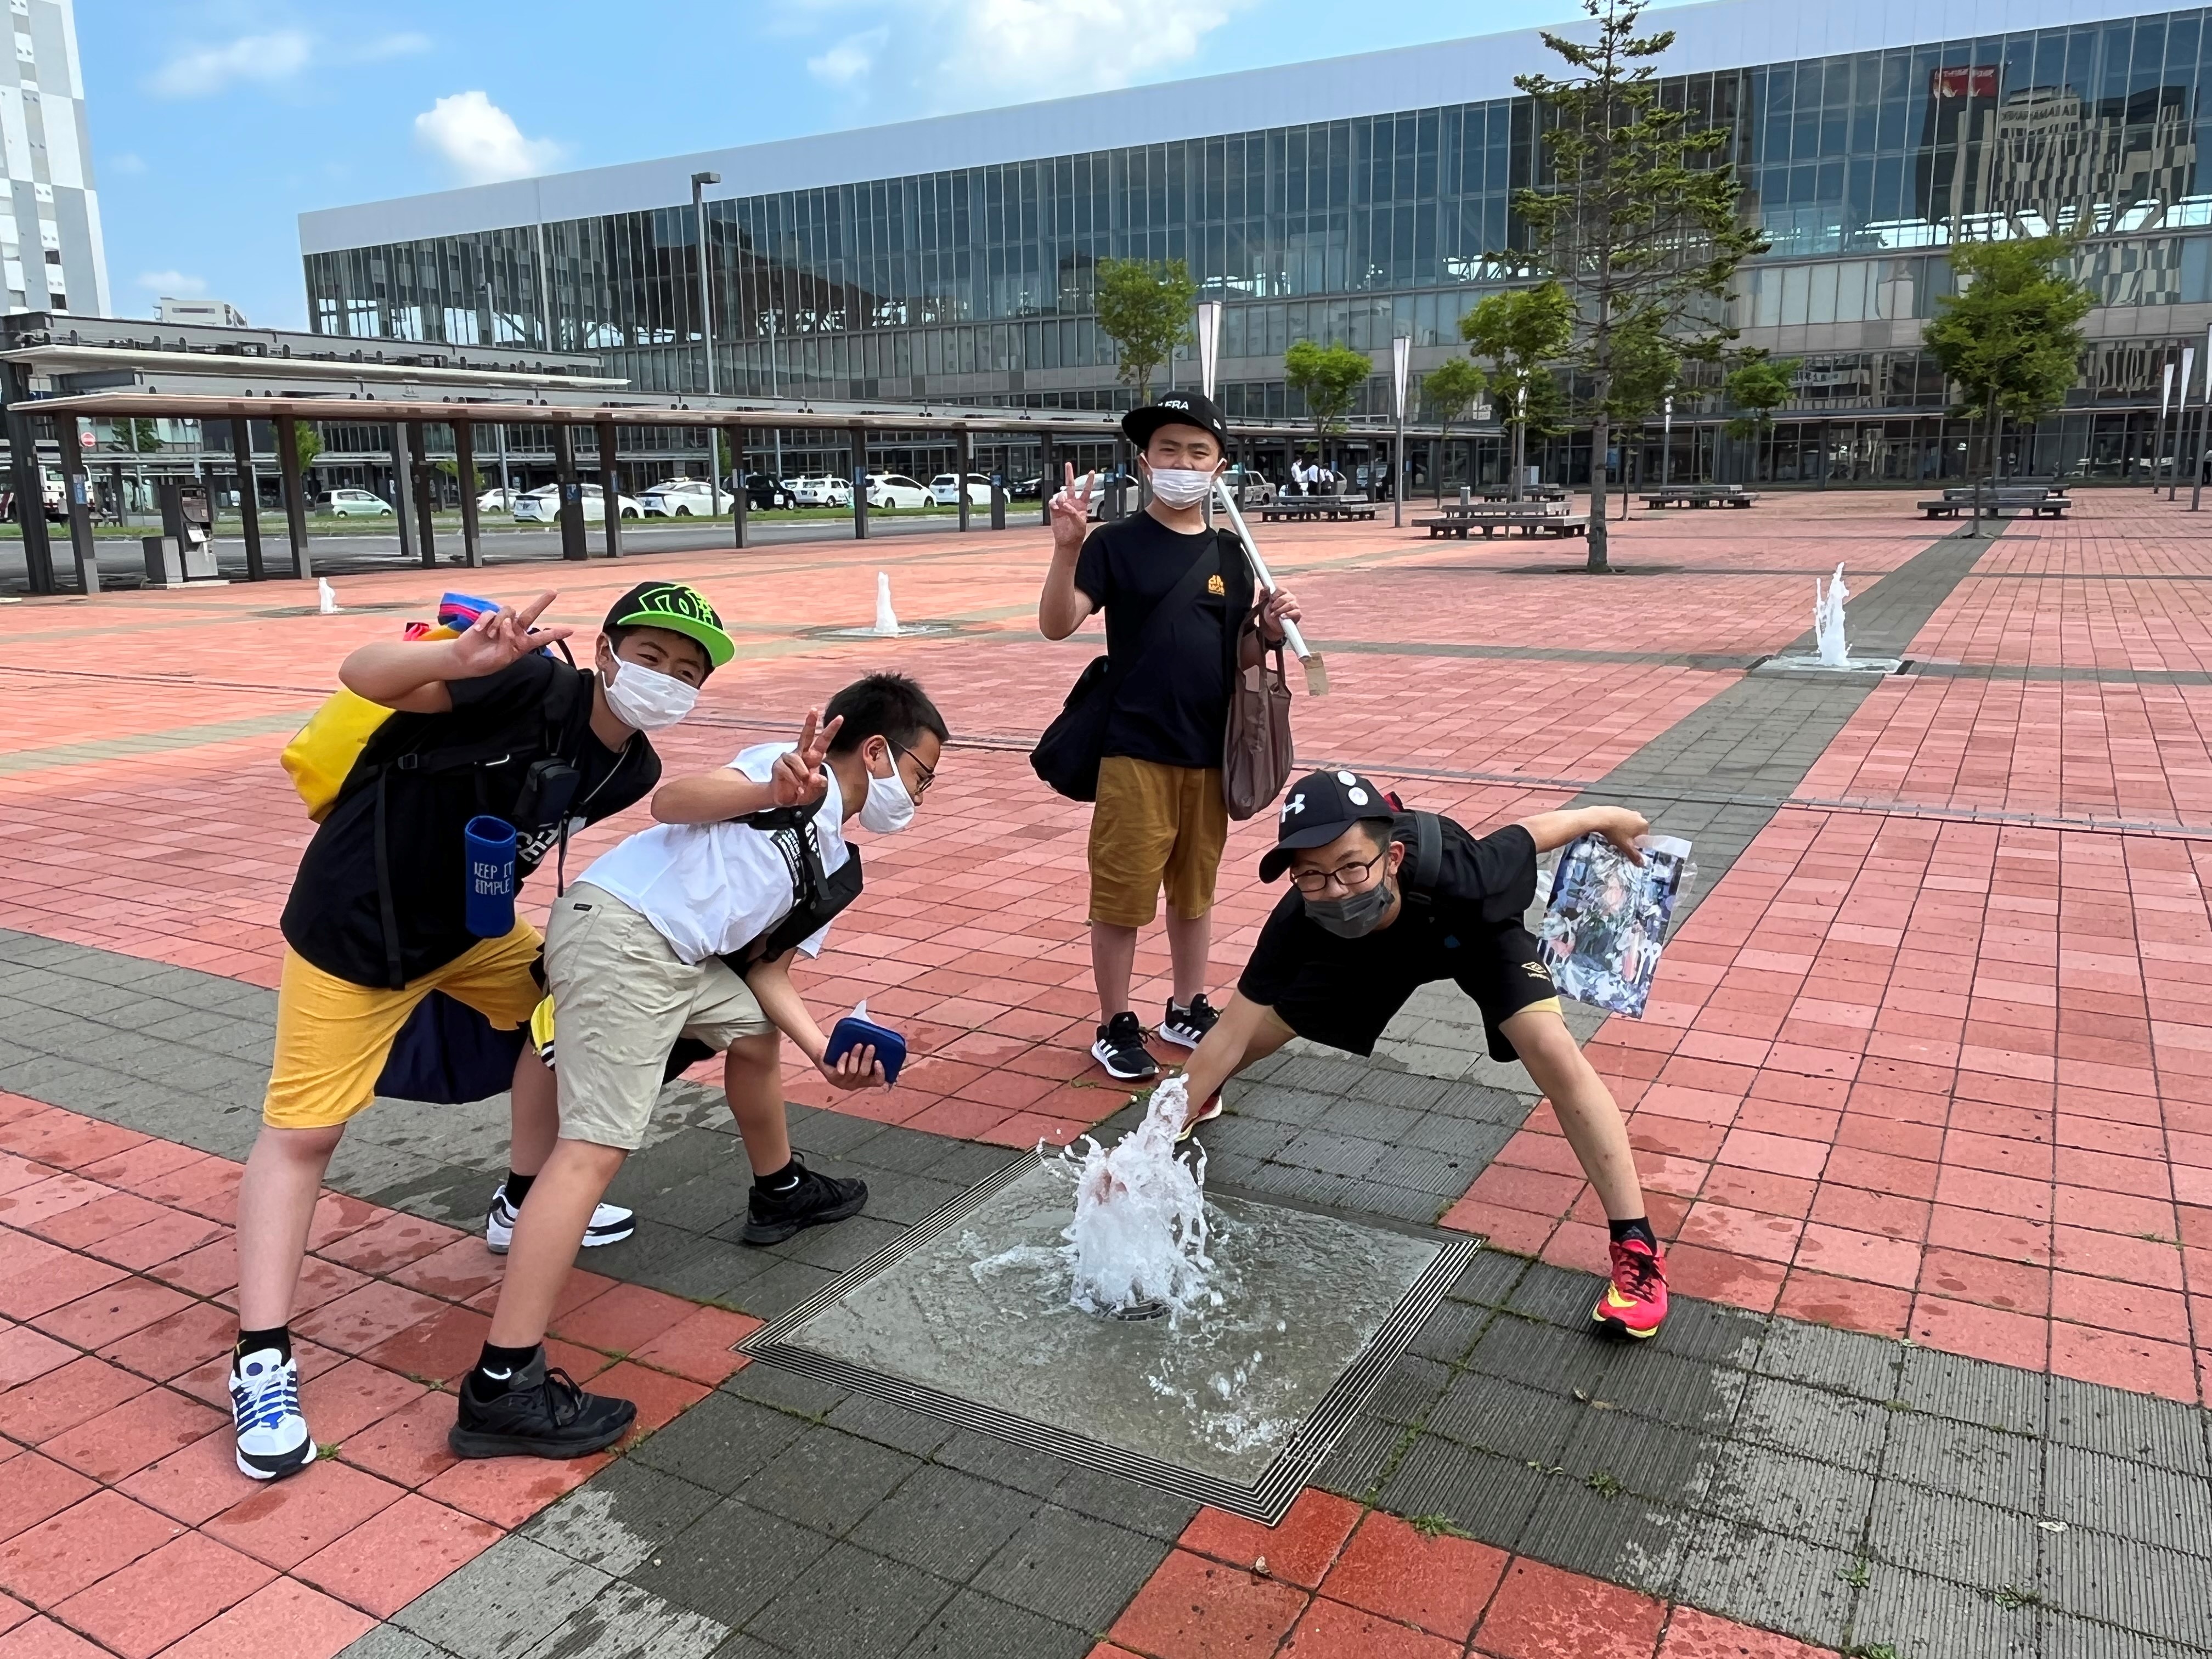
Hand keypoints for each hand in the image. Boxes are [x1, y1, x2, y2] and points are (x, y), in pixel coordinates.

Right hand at [447, 591, 573, 677]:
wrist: (466, 660)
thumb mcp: (503, 658)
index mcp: (523, 644)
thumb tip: (508, 622)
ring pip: (508, 612)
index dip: (556, 634)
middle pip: (531, 613)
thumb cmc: (486, 662)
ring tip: (490, 635)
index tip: (571, 630)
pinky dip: (485, 622)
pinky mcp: (489, 618)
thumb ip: (509, 641)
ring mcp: (503, 624)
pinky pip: (491, 613)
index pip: (542, 637)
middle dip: (542, 602)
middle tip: (553, 591)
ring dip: (499, 623)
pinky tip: (479, 632)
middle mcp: (515, 631)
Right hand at [769, 709, 841, 805]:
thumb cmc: (803, 791)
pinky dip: (793, 780)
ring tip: (803, 785)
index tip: (839, 717)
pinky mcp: (779, 765)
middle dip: (809, 723)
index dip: (831, 730)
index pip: (823, 741)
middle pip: (805, 736)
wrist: (786, 799)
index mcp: (813, 757)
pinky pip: (786, 769)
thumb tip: (813, 777)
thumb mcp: (816, 791)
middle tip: (814, 709)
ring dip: (801, 773)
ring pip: (796, 759)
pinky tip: (796, 788)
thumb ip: (819, 784)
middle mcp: (801, 754)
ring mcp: (789, 758)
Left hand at [816, 1043, 885, 1090]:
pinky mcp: (832, 1078)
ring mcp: (843, 1083)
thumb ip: (871, 1048)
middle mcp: (855, 1084)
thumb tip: (883, 1038)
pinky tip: (845, 1052)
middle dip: (868, 1059)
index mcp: (865, 1080)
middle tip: (871, 1046)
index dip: (880, 1073)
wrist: (824, 1051)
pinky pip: (841, 1070)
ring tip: (858, 1044)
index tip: (879, 1060)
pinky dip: (844, 1060)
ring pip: (853, 1071)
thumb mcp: (859, 1050)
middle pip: (864, 1073)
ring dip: (857, 1056)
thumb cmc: (845, 1049)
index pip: (878, 1081)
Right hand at [1047, 463, 1094, 550]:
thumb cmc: (1076, 533)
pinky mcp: (1054, 510)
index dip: (1089, 481)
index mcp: (1082, 504)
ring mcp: (1063, 505)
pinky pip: (1052, 502)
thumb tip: (1065, 505)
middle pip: (1070, 485)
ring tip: (1062, 505)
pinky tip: (1056, 507)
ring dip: (1061, 497)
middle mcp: (1072, 502)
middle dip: (1069, 474)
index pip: (1086, 490)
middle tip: (1068, 465)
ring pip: (1060, 494)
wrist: (1068, 541)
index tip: (1091, 472)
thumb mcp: (1080, 523)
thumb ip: (1073, 512)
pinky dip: (1053, 503)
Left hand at [1255, 586, 1300, 642]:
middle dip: (1276, 604)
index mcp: (1283, 593)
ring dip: (1280, 610)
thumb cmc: (1269, 612)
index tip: (1270, 600)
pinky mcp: (1297, 615)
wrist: (1270, 625)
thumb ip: (1264, 594)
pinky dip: (1288, 614)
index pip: (1282, 589)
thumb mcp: (1263, 603)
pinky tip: (1282, 616)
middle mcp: (1291, 598)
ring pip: (1290, 605)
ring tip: (1274, 615)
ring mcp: (1295, 606)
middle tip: (1271, 609)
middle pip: (1286, 597)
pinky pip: (1296, 612)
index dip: (1275, 594)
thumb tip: (1266, 587)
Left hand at [1595, 807, 1649, 862]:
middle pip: (1637, 831)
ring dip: (1624, 830)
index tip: (1628, 845)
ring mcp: (1630, 811)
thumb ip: (1634, 855)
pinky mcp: (1620, 808)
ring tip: (1614, 835)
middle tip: (1621, 841)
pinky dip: (1618, 824)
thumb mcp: (1625, 845)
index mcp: (1644, 824)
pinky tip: (1611, 827)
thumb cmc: (1615, 832)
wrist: (1600, 817)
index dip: (1636, 843)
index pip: (1644, 837)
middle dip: (1630, 837)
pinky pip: (1622, 819)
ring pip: (1629, 825)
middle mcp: (1639, 816)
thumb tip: (1642, 864)